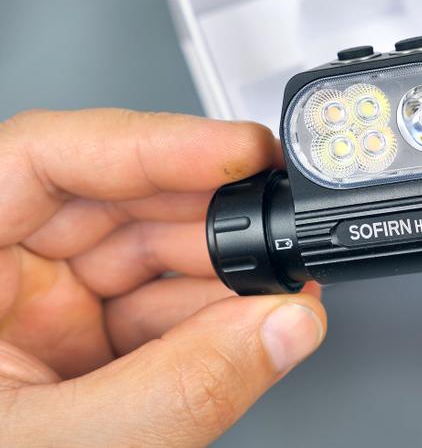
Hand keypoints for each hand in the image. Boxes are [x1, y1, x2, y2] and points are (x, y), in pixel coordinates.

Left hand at [0, 109, 326, 445]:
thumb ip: (177, 391)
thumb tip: (283, 328)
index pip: (46, 159)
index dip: (153, 143)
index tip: (236, 153)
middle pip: (110, 205)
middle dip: (204, 218)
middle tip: (275, 232)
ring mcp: (26, 319)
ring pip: (141, 262)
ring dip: (219, 278)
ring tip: (277, 296)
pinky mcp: (68, 357)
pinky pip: (150, 318)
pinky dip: (207, 326)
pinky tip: (249, 333)